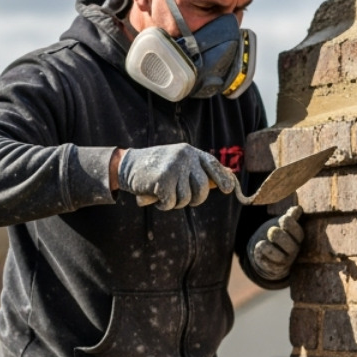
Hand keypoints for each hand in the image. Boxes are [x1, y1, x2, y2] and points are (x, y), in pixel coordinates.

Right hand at [118, 143, 236, 210]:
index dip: (222, 178)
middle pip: (202, 188)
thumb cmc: (156, 168)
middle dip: (195, 199)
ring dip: (175, 202)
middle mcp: (184, 157)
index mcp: (190, 152)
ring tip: (164, 193)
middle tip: (184, 199)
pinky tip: (156, 196)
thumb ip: (199, 170)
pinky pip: (171, 203)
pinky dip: (164, 205)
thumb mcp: (179, 164)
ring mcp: (174, 168)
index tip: (228, 189)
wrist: (127, 165)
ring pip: (186, 198)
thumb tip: (229, 176)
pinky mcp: (163, 180)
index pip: (212, 165)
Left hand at [248, 206, 304, 280]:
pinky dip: (262, 257)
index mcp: (298, 238)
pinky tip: (259, 249)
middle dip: (278, 235)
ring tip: (262, 243)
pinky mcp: (275, 268)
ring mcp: (285, 261)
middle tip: (271, 231)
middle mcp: (294, 250)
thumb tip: (298, 209)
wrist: (270, 253)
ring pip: (279, 257)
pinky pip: (269, 265)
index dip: (290, 224)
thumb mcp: (283, 224)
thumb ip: (291, 216)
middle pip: (289, 245)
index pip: (298, 232)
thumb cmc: (278, 234)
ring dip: (268, 248)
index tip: (282, 219)